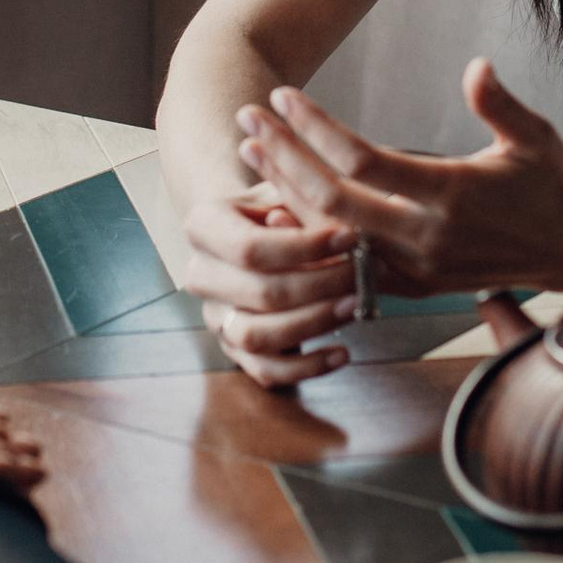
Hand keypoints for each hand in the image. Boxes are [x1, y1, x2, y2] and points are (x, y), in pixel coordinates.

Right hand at [178, 180, 361, 387]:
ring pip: (257, 337)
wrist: (257, 229)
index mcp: (203, 225)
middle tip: (363, 273)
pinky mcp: (234, 348)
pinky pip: (265, 371)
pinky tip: (342, 352)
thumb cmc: (280, 205)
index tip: (350, 237)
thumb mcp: (287, 191)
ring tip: (355, 306)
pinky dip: (307, 367)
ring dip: (313, 324)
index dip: (304, 247)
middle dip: (319, 286)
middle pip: (259, 293)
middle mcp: (200, 273)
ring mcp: (215, 315)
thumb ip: (302, 206)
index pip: (250, 248)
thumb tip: (327, 232)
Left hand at [235, 59, 562, 297]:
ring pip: (332, 238)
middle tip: (248, 120)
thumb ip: (500, 104)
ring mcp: (417, 268)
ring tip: (252, 154)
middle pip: (331, 201)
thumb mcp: (534, 138)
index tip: (284, 97)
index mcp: (451, 194)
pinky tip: (282, 206)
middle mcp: (426, 237)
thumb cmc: (554, 185)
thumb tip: (476, 66)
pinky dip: (312, 236)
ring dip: (287, 196)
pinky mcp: (414, 286)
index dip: (315, 130)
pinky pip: (348, 263)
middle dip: (282, 159)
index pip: (362, 162)